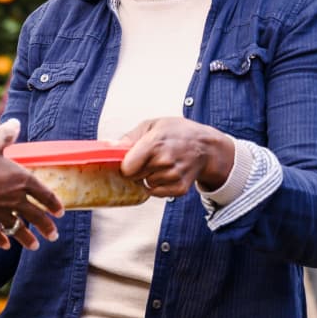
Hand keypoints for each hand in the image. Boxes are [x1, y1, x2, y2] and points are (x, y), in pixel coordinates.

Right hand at [0, 119, 63, 249]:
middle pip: (35, 216)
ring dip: (27, 238)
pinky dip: (0, 238)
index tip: (60, 213)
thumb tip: (15, 122)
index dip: (53, 203)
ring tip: (34, 246)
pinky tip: (4, 245)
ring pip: (18, 228)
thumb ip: (4, 135)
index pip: (43, 194)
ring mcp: (0, 213)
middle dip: (46, 226)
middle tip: (53, 236)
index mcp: (21, 181)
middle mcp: (15, 200)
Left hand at [120, 117, 235, 196]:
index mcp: (154, 143)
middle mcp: (164, 161)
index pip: (126, 168)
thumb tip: (110, 147)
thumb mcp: (153, 124)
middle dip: (137, 169)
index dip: (125, 164)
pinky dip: (159, 185)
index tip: (130, 160)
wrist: (205, 146)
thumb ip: (129, 137)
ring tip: (162, 163)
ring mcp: (173, 176)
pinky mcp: (180, 188)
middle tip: (149, 158)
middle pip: (134, 177)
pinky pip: (157, 192)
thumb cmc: (178, 132)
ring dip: (150, 176)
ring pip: (146, 184)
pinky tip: (168, 173)